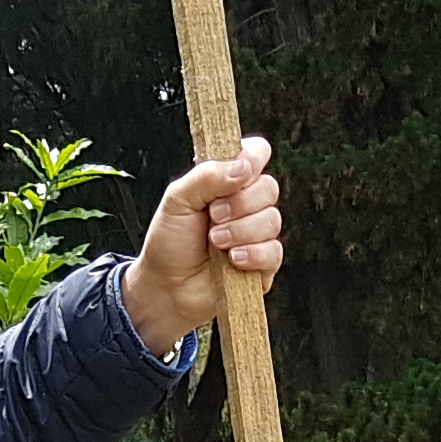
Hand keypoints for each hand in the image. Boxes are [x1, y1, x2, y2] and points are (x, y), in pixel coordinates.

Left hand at [122, 136, 284, 357]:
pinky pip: (274, 252)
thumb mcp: (177, 199)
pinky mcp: (264, 265)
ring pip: (272, 220)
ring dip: (240, 231)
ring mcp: (258, 235)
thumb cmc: (170, 242)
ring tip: (215, 242)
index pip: (257, 154)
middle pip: (268, 188)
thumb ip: (206, 176)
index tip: (238, 172)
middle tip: (212, 217)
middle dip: (240, 203)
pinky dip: (252, 255)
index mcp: (229, 181)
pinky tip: (232, 260)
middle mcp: (248, 204)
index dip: (253, 158)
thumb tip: (242, 167)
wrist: (166, 288)